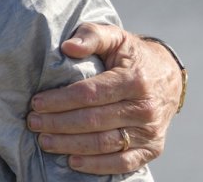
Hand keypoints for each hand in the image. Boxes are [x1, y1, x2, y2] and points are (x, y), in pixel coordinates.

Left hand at [26, 23, 182, 174]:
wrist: (169, 77)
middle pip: (93, 121)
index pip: (90, 94)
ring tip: (45, 141)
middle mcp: (145, 108)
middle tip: (34, 123)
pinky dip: (97, 166)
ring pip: (104, 144)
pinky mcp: (152, 149)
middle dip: (58, 124)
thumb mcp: (115, 36)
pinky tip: (73, 161)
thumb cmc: (131, 56)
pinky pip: (123, 163)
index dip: (60, 100)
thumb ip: (91, 35)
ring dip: (71, 145)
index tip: (36, 103)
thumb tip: (68, 47)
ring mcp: (150, 132)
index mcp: (134, 80)